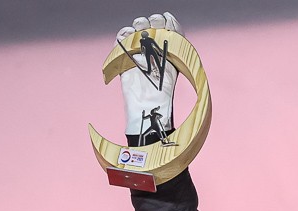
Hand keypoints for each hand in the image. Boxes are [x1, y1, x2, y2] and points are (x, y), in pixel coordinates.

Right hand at [116, 12, 181, 137]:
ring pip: (137, 31)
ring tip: (141, 28)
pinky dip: (124, 34)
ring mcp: (139, 54)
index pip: (170, 29)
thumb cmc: (164, 89)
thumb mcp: (175, 62)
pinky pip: (122, 40)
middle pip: (153, 27)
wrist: (149, 104)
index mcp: (170, 52)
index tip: (167, 18)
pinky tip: (129, 34)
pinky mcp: (125, 58)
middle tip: (154, 24)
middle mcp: (155, 51)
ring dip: (139, 25)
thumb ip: (175, 40)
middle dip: (153, 21)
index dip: (168, 21)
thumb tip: (170, 19)